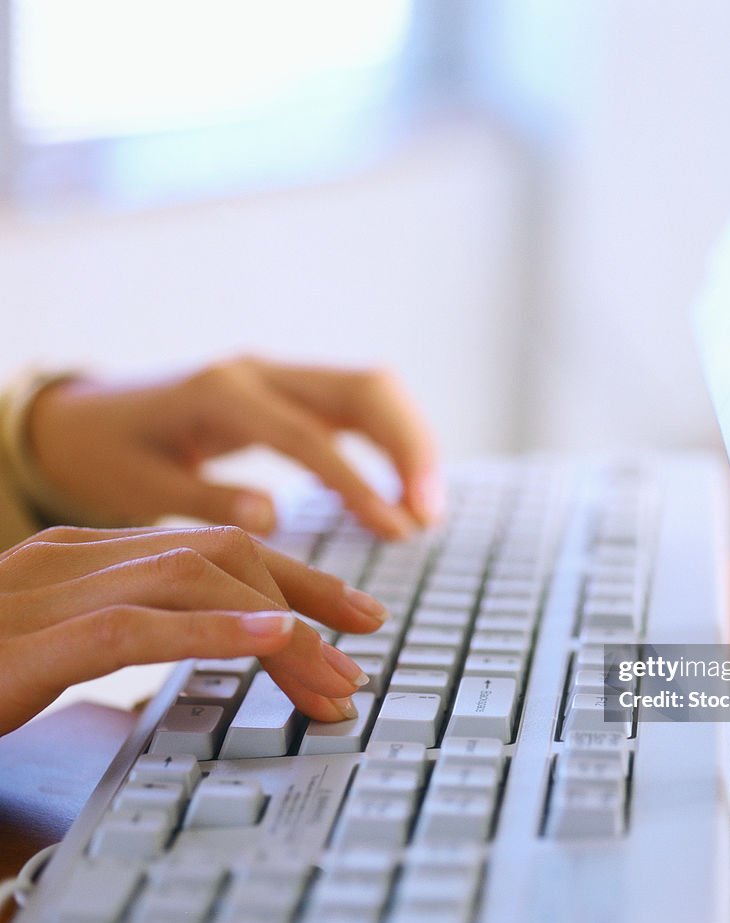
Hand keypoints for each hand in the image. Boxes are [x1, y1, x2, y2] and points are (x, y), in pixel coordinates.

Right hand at [0, 524, 387, 735]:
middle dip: (306, 599)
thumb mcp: (57, 646)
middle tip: (364, 644)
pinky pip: (135, 625)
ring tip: (335, 670)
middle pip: (222, 557)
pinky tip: (273, 643)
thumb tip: (223, 647)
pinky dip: (213, 633)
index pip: (213, 550)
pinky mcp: (22, 643)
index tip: (350, 617)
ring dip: (280, 628)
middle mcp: (69, 560)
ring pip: (194, 583)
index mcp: (82, 557)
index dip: (293, 581)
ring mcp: (41, 593)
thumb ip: (131, 631)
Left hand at [27, 360, 441, 539]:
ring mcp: (278, 375)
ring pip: (371, 390)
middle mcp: (258, 371)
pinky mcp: (289, 392)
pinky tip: (401, 488)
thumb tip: (273, 516)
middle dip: (409, 448)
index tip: (396, 527)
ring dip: (411, 443)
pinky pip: (358, 406)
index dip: (358, 481)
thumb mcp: (136, 486)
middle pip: (361, 388)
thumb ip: (205, 499)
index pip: (308, 435)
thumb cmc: (103, 456)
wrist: (82, 417)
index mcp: (219, 394)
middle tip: (429, 513)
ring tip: (427, 507)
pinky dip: (390, 442)